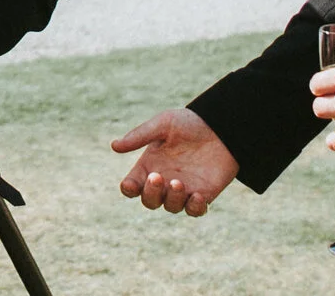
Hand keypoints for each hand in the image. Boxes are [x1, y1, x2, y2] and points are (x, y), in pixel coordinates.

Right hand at [113, 108, 238, 215]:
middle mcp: (163, 181)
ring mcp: (183, 190)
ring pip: (170, 207)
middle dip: (150, 193)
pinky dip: (194, 208)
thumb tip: (114, 146)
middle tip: (158, 177)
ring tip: (178, 182)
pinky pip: (195, 211)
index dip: (128, 189)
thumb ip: (140, 135)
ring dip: (172, 199)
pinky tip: (198, 196)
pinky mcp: (203, 195)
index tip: (130, 184)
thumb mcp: (163, 124)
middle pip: (149, 201)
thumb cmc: (188, 123)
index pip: (132, 185)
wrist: (220, 127)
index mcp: (149, 165)